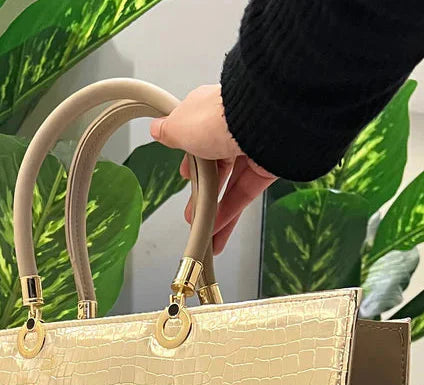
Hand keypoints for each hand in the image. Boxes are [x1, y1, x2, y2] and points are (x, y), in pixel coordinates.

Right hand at [149, 85, 276, 253]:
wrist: (261, 121)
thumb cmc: (218, 117)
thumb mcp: (179, 126)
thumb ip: (169, 132)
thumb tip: (158, 129)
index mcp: (210, 114)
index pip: (197, 139)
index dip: (189, 161)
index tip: (185, 177)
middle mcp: (231, 129)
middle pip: (214, 167)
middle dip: (201, 193)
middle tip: (191, 213)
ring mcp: (250, 148)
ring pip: (230, 185)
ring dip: (215, 210)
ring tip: (204, 232)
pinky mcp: (266, 167)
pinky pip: (244, 194)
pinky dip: (230, 213)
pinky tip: (217, 229)